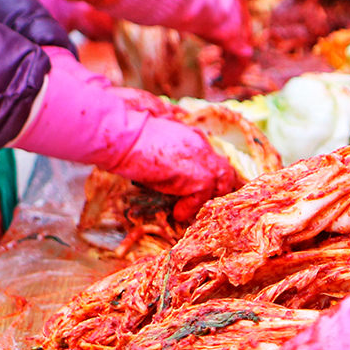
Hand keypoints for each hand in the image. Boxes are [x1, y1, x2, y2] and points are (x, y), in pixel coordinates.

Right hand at [111, 112, 242, 219]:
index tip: (196, 187)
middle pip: (224, 169)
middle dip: (218, 187)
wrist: (124, 138)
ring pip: (224, 182)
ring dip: (210, 197)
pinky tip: (178, 213)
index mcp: (191, 136)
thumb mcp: (155, 143)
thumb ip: (170, 151)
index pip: (210, 157)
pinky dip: (192, 207)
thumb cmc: (129, 137)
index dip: (207, 173)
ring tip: (194, 209)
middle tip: (203, 202)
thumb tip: (170, 160)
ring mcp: (204, 160)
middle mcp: (202, 145)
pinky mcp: (201, 177)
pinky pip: (204, 197)